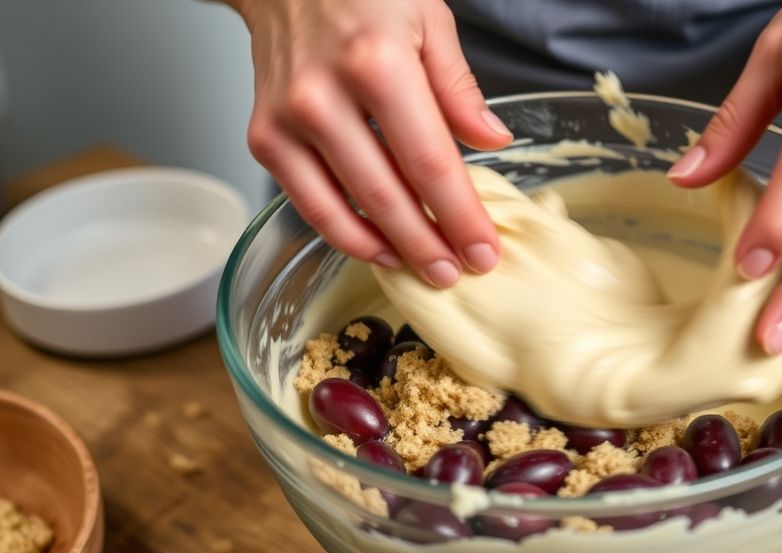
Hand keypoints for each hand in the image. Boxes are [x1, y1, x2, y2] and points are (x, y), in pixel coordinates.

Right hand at [237, 0, 512, 286]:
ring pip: (344, 210)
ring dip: (389, 249)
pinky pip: (308, 203)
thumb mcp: (428, 19)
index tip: (484, 251)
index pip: (430, 162)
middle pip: (387, 196)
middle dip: (429, 245)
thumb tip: (492, 141)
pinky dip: (345, 233)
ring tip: (424, 270)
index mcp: (377, 64)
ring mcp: (287, 121)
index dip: (460, 216)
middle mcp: (323, 97)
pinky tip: (378, 246)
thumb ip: (459, 88)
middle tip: (457, 273)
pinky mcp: (264, 137)